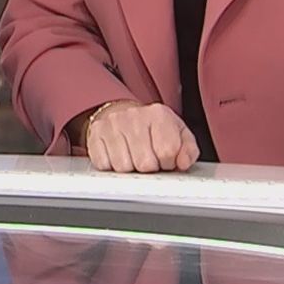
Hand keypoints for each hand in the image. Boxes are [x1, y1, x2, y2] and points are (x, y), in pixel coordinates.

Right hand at [77, 100, 199, 172]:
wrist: (122, 114)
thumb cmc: (152, 129)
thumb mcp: (178, 134)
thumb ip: (188, 150)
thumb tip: (183, 163)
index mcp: (158, 114)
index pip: (168, 151)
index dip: (169, 163)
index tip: (166, 160)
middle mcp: (134, 116)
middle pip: (145, 163)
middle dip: (150, 168)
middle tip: (150, 161)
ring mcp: (112, 125)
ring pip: (123, 167)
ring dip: (131, 169)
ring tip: (134, 158)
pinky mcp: (95, 135)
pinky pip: (104, 165)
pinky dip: (112, 167)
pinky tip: (118, 157)